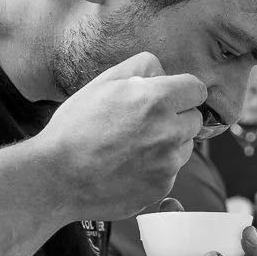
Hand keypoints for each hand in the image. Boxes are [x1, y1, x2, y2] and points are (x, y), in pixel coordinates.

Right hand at [36, 52, 206, 219]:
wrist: (59, 177)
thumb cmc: (76, 127)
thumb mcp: (103, 83)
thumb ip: (141, 68)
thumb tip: (163, 73)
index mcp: (156, 100)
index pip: (197, 90)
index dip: (183, 91)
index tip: (173, 96)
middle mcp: (169, 132)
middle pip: (194, 119)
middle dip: (177, 117)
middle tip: (147, 122)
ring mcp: (168, 164)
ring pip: (185, 147)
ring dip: (170, 143)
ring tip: (134, 145)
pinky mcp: (162, 187)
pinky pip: (171, 172)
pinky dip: (157, 168)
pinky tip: (129, 166)